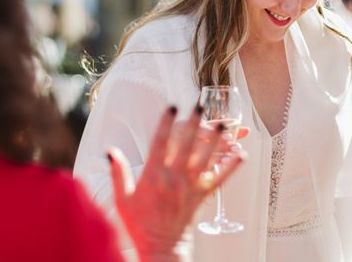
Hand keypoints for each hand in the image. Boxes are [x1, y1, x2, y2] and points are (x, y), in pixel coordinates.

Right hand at [107, 105, 245, 261]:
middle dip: (193, 123)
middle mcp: (173, 178)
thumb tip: (110, 151)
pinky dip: (231, 167)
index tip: (171, 107)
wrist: (159, 246)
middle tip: (200, 105)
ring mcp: (189, 187)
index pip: (160, 143)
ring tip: (223, 123)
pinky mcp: (202, 196)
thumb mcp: (122, 198)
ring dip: (215, 141)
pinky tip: (241, 154)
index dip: (165, 123)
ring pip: (205, 159)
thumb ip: (118, 172)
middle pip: (185, 145)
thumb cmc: (139, 222)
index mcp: (153, 176)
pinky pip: (219, 179)